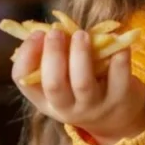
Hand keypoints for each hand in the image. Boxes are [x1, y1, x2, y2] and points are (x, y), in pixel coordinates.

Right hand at [13, 29, 144, 144]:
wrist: (117, 118)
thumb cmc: (81, 90)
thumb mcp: (62, 82)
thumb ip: (54, 60)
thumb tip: (49, 27)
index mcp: (45, 100)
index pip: (24, 81)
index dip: (26, 56)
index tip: (37, 34)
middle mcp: (67, 108)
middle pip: (54, 85)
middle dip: (53, 55)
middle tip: (56, 32)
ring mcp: (94, 105)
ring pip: (83, 83)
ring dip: (80, 55)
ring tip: (81, 34)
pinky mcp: (120, 97)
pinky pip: (119, 75)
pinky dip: (117, 55)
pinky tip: (115, 39)